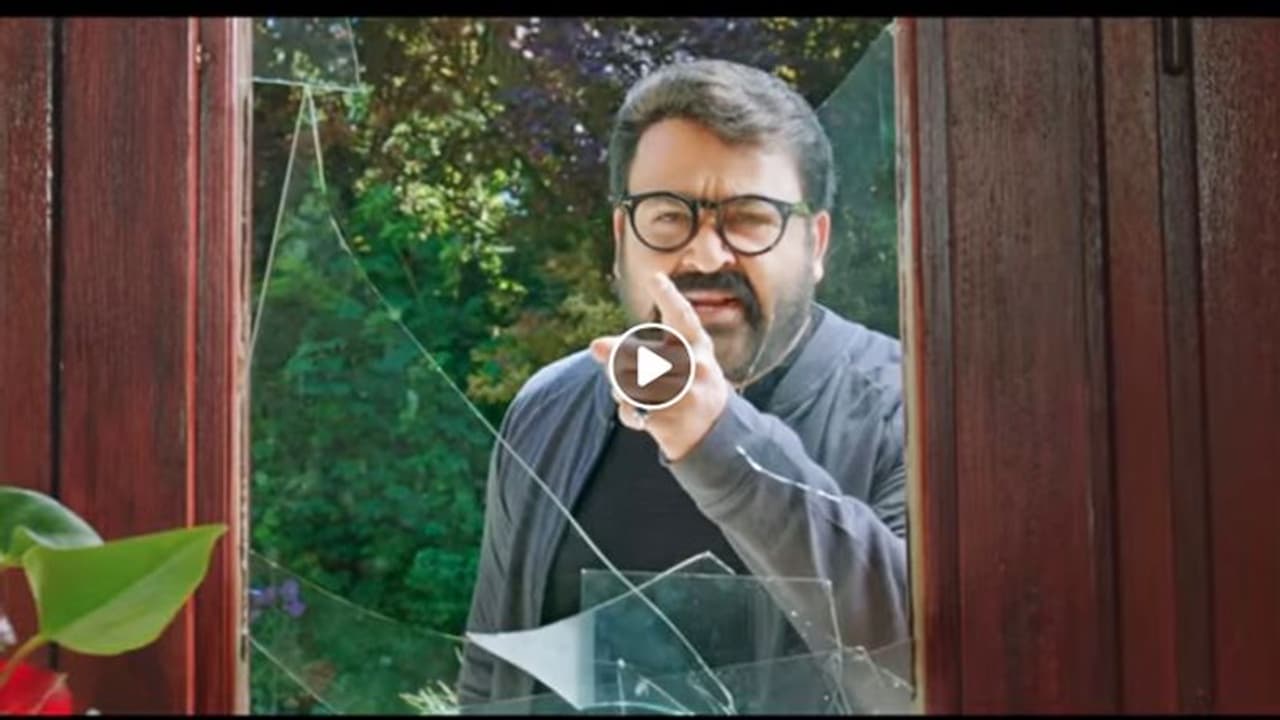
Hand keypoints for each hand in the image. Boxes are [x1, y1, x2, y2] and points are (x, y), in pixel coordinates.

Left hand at [589, 272, 731, 461]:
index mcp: (699, 346)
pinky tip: (639, 415)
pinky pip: (633, 410)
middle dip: (615, 353)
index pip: (684, 318)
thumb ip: (638, 350)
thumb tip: (594, 346)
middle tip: (596, 346)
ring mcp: (686, 395)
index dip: (670, 297)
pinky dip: (629, 413)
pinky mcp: (671, 419)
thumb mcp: (679, 361)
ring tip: (628, 392)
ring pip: (632, 383)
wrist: (715, 433)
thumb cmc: (690, 385)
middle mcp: (697, 367)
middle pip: (644, 354)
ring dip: (620, 387)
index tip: (655, 278)